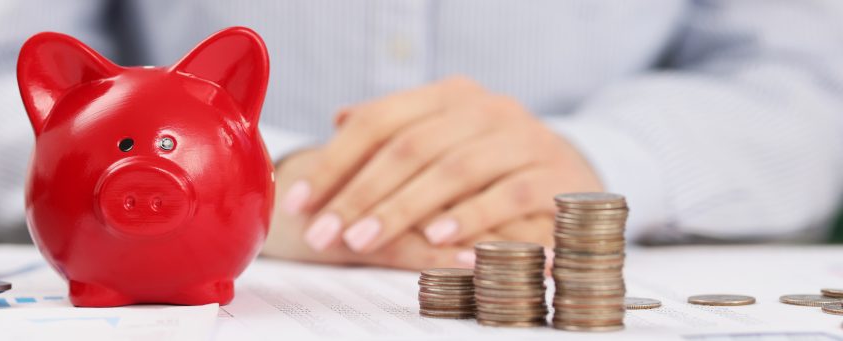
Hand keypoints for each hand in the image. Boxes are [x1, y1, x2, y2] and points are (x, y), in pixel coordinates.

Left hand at [282, 76, 601, 252]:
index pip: (379, 121)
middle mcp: (486, 109)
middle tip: (323, 232)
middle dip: (359, 193)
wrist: (571, 171)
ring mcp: (524, 138)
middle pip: (409, 147)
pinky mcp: (556, 175)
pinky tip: (436, 238)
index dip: (333, 162)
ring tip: (363, 239)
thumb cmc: (491, 162)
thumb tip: (340, 118)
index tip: (299, 201)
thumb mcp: (444, 137)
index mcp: (450, 95)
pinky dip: (470, 217)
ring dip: (402, 208)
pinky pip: (508, 195)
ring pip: (453, 170)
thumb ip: (395, 129)